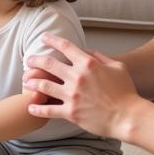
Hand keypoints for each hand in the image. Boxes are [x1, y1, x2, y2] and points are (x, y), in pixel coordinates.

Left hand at [23, 34, 140, 140]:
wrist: (127, 116)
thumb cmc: (125, 91)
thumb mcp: (117, 66)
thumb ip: (100, 56)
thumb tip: (86, 50)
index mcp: (88, 64)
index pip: (65, 46)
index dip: (51, 40)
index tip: (43, 38)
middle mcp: (77, 77)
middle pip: (48, 64)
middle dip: (35, 60)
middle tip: (28, 60)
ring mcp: (72, 95)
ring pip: (44, 85)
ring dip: (32, 82)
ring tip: (26, 81)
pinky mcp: (70, 112)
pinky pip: (48, 110)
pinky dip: (37, 109)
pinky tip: (30, 108)